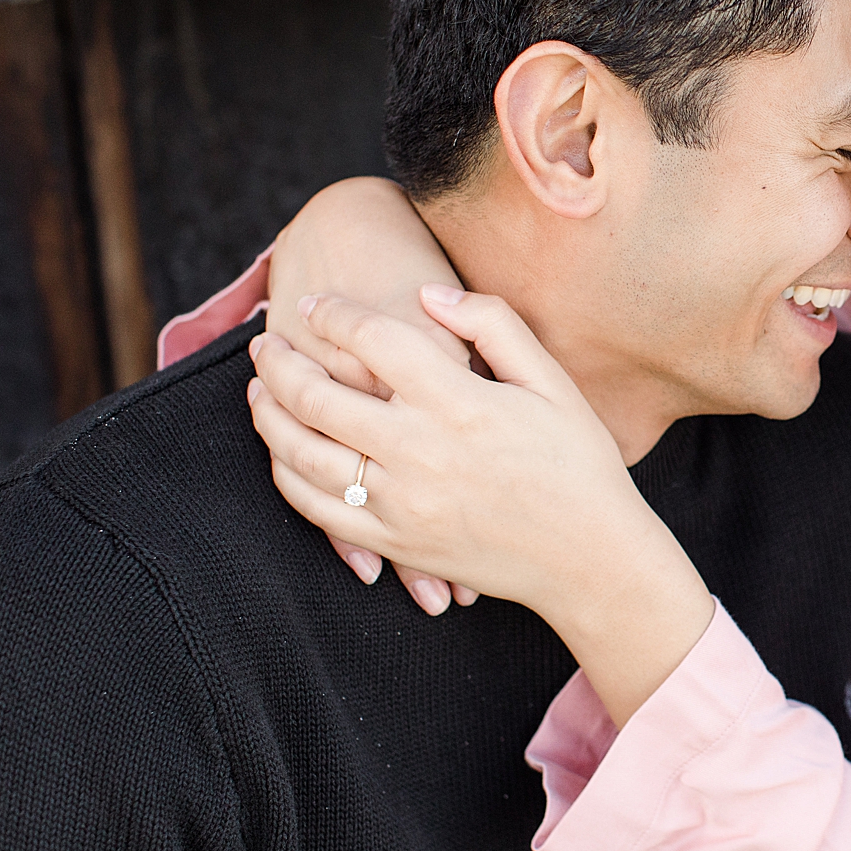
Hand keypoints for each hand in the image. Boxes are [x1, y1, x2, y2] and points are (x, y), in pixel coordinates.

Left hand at [248, 285, 714, 726]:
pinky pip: (315, 508)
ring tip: (261, 388)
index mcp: (461, 403)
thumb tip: (429, 292)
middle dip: (281, 361)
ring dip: (269, 414)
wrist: (590, 558)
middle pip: (318, 395)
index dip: (336, 314)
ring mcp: (401, 503)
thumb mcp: (552, 381)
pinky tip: (283, 450)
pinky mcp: (395, 542)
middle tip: (267, 341)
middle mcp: (421, 452)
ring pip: (302, 453)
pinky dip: (286, 474)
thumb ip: (493, 325)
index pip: (374, 341)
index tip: (318, 303)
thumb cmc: (579, 462)